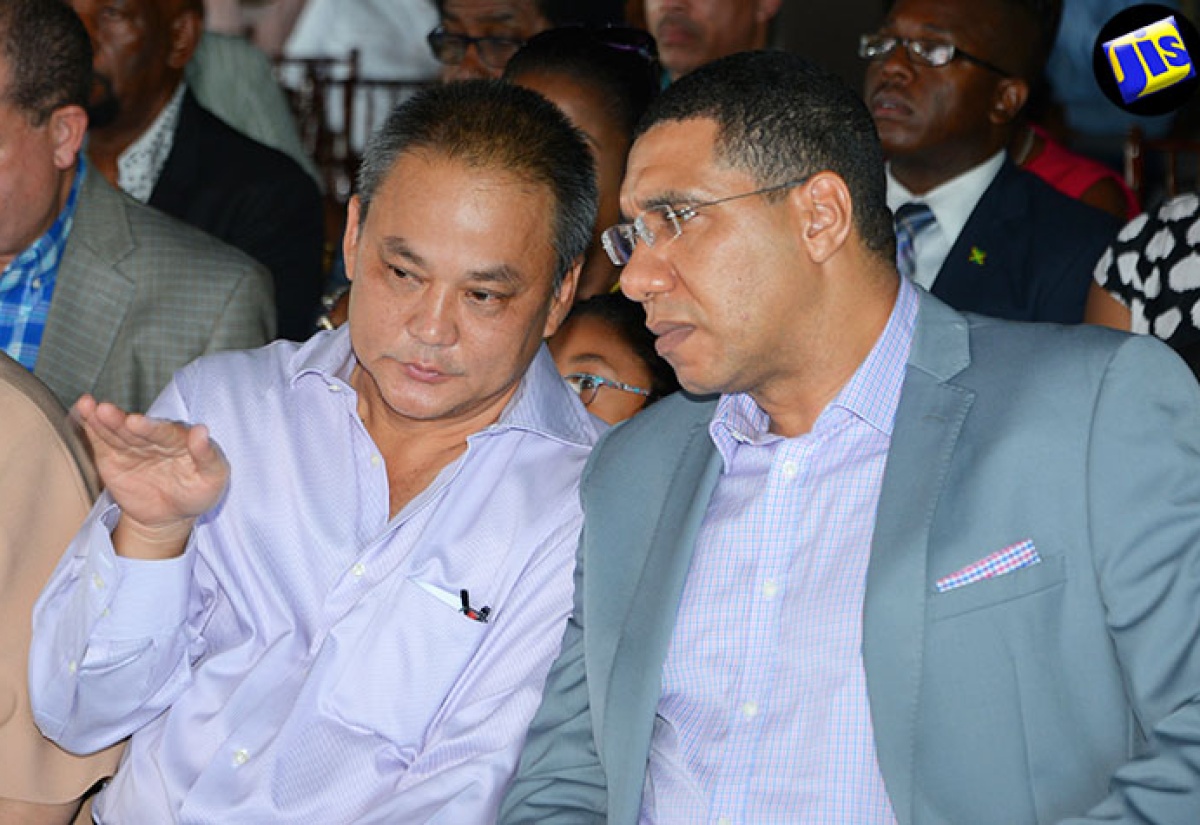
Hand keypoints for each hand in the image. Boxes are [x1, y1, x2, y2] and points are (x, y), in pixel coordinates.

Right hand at [73, 395, 229, 558]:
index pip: (163, 432)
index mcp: (179, 439)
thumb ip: (208, 455)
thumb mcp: (213, 477)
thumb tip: (202, 431)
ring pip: (115, 431)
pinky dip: (89, 426)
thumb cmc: (198, 491)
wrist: (172, 514)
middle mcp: (153, 438)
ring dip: (101, 419)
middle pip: (134, 429)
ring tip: (89, 406)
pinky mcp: (112, 456)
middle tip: (106, 411)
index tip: (134, 422)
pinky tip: (82, 410)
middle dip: (119, 420)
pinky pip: (100, 440)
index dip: (149, 427)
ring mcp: (131, 446)